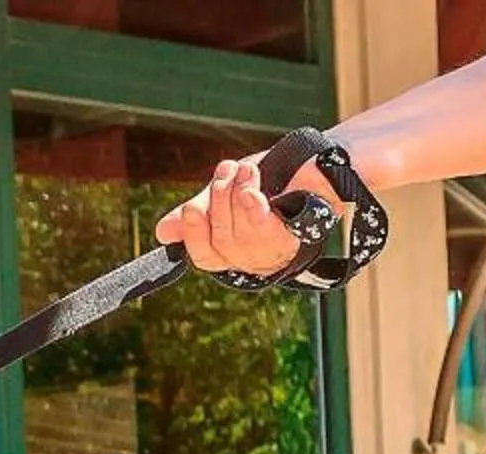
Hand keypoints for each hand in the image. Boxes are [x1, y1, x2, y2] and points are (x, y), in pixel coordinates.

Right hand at [154, 154, 343, 278]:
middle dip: (218, 203)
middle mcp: (256, 260)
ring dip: (235, 199)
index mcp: (237, 251)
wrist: (323, 160)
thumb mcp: (229, 191)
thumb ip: (200, 210)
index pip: (205, 256)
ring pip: (238, 240)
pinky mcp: (297, 242)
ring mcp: (277, 255)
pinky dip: (253, 211)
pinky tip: (252, 194)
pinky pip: (265, 236)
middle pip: (221, 245)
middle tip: (226, 170)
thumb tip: (162, 233)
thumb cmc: (277, 177)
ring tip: (245, 171)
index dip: (193, 235)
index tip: (190, 208)